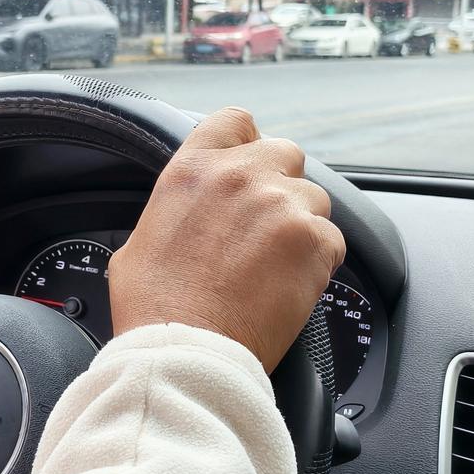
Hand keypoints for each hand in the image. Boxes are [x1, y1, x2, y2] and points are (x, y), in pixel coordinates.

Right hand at [109, 107, 343, 369]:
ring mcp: (282, 206)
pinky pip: (332, 241)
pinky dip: (319, 263)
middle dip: (281, 184)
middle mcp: (240, 176)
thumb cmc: (156, 308)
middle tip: (265, 224)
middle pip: (286, 153)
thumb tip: (184, 217)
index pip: (235, 121)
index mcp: (194, 169)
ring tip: (275, 266)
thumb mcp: (140, 240)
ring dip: (301, 225)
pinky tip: (289, 287)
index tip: (248, 165)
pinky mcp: (314, 242)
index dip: (246, 142)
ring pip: (314, 198)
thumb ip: (174, 210)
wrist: (186, 352)